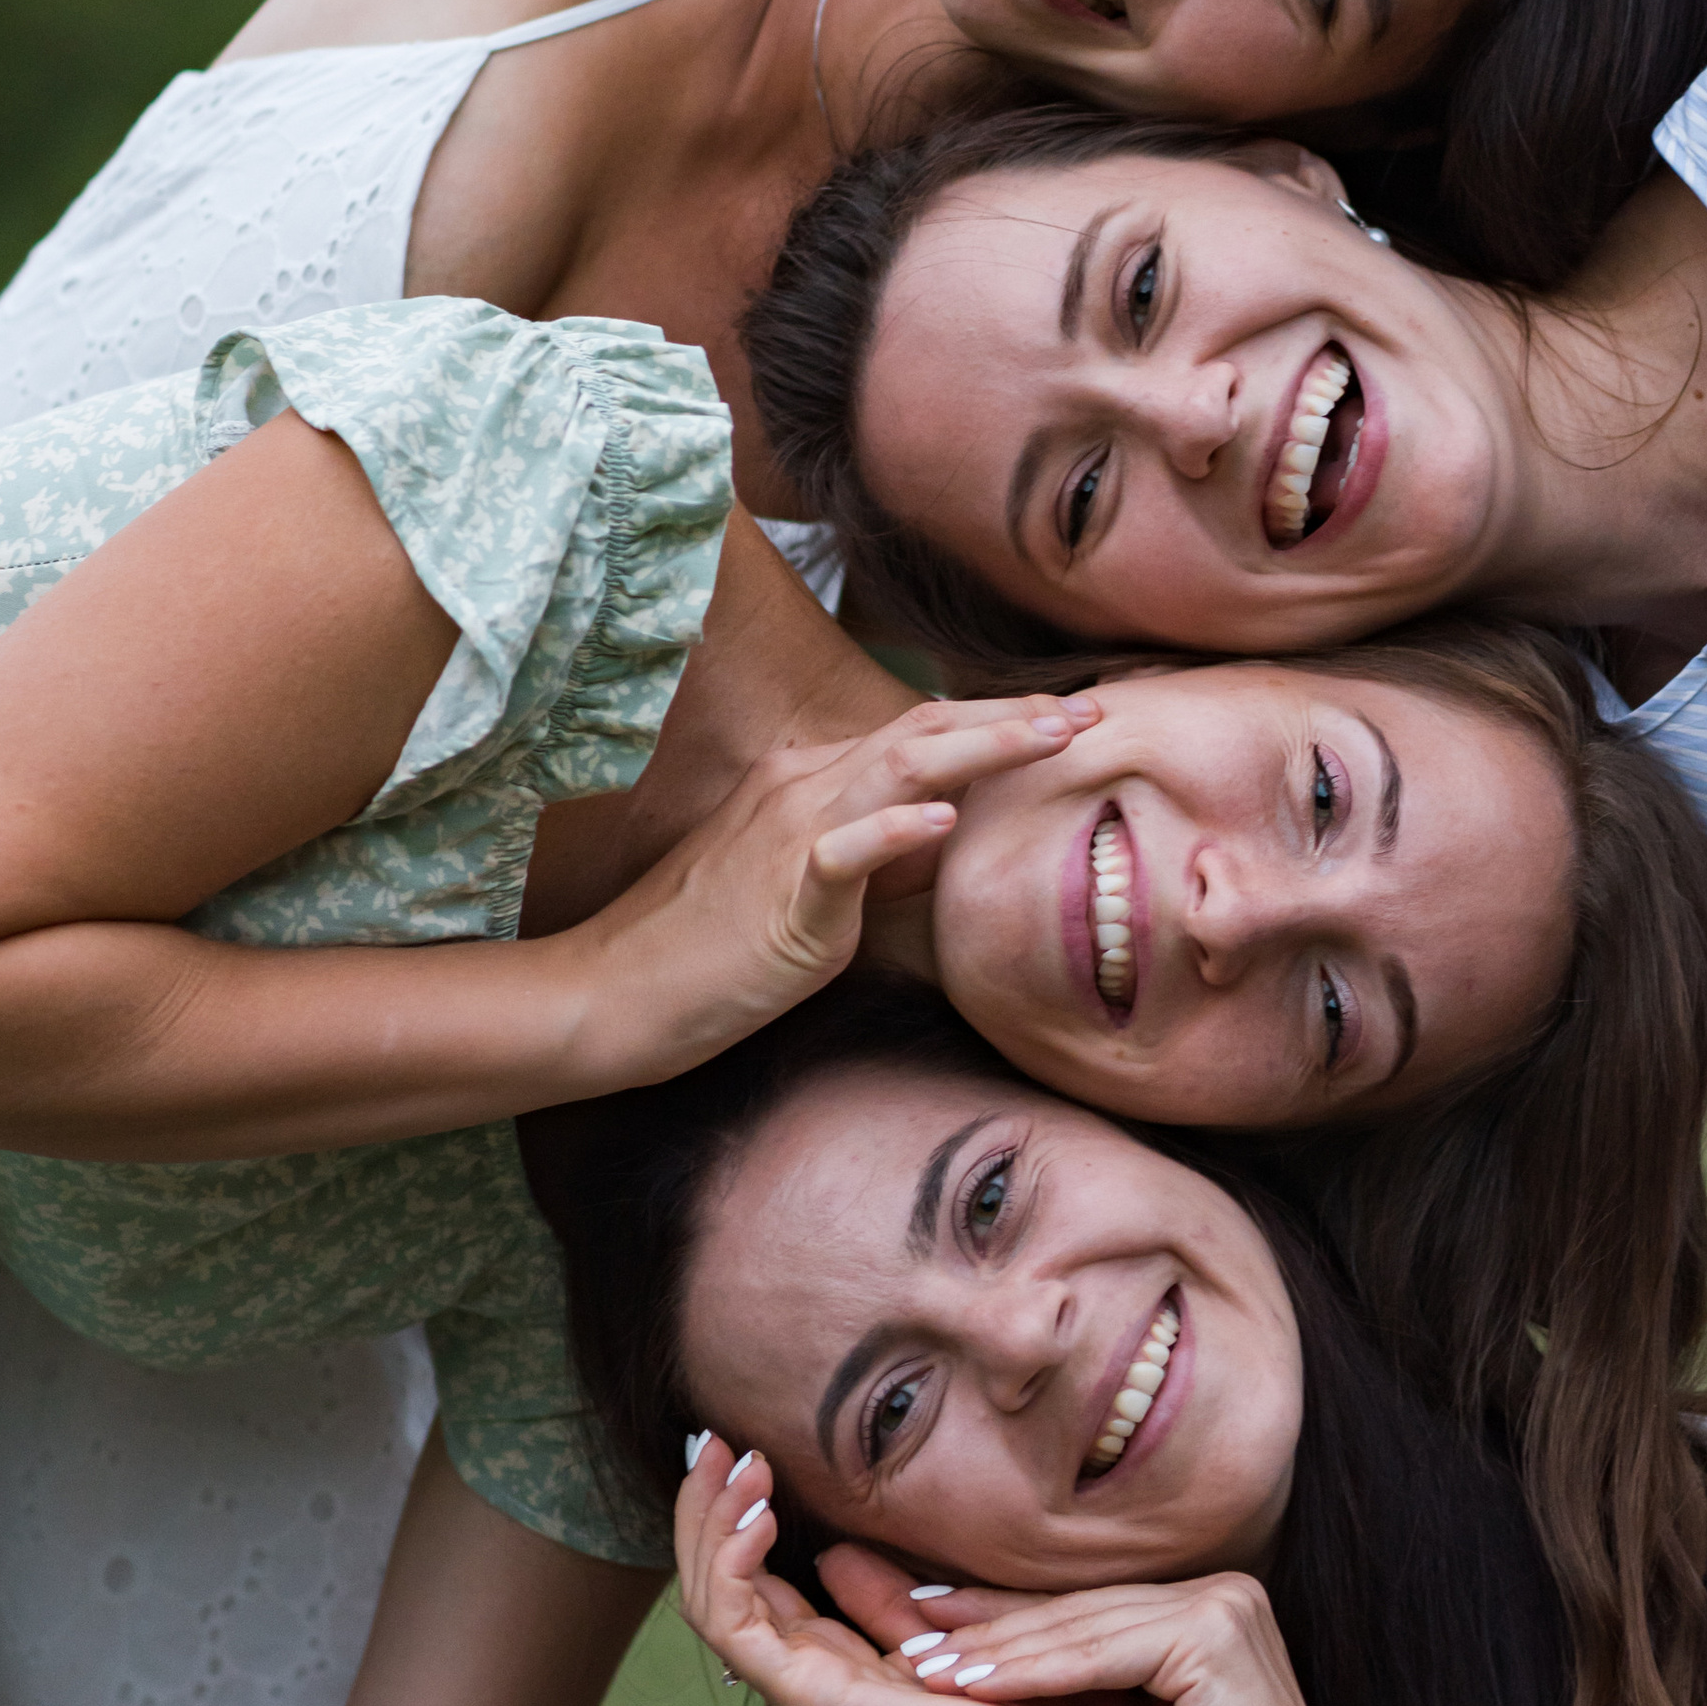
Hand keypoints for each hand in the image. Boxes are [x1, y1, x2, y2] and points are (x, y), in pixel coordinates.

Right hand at [560, 693, 1096, 1090]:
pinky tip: (946, 821)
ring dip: (983, 747)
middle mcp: (801, 787)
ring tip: (1053, 736)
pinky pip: (842, 852)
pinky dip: (895, 831)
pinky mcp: (780, 895)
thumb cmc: (708, 950)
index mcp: (807, 781)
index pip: (916, 733)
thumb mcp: (805, 890)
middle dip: (1012, 716)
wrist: (615, 994)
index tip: (1065, 717)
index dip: (994, 720)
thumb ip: (868, 858)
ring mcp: (788, 835)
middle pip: (922, 731)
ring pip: (897, 767)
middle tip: (1092, 712)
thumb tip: (939, 842)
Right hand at [676, 1440, 1082, 1705]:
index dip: (736, 1517)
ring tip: (731, 1461)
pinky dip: (732, 1562)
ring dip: (710, 1523)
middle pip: (714, 1583)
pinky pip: (733, 1622)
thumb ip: (879, 1597)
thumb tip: (835, 1551)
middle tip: (713, 1441)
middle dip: (707, 1508)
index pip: (749, 1581)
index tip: (746, 1454)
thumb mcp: (932, 1635)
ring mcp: (791, 1684)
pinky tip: (755, 1515)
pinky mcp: (798, 1691)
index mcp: (824, 1660)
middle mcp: (796, 1672)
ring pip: (710, 1598)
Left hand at [841, 1561, 1380, 1705]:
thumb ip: (1087, 1687)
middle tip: (905, 1630)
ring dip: (996, 1648)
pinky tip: (977, 1684)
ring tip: (925, 1666)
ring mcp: (1220, 1606)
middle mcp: (1216, 1591)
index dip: (1004, 1617)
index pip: (1086, 1606)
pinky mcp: (1212, 1638)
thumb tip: (1006, 1664)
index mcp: (1204, 1604)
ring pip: (1081, 1627)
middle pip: (1077, 1609)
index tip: (929, 1623)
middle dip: (986, 1624)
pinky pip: (1101, 1654)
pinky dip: (1034, 1671)